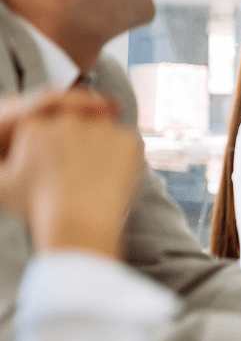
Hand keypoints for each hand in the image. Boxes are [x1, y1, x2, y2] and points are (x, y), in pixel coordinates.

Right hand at [0, 90, 136, 257]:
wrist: (80, 221)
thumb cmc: (40, 207)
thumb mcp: (2, 187)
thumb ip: (0, 166)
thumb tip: (6, 164)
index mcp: (35, 126)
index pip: (46, 127)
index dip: (53, 149)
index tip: (58, 166)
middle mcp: (68, 119)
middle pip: (76, 126)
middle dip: (77, 146)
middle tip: (78, 174)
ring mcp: (101, 127)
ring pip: (102, 133)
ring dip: (101, 149)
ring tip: (94, 179)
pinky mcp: (128, 138)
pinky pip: (126, 143)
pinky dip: (123, 158)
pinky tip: (112, 179)